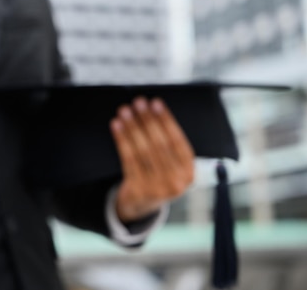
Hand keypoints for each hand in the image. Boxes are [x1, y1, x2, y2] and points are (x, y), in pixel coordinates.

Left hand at [110, 97, 194, 222]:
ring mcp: (157, 188)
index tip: (156, 103)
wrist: (142, 205)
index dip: (166, 120)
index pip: (178, 141)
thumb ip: (169, 144)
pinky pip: (128, 160)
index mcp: (189, 171)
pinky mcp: (138, 190)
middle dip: (147, 120)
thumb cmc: (158, 174)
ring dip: (132, 127)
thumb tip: (153, 109)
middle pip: (159, 145)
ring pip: (143, 151)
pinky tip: (116, 126)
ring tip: (125, 111)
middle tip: (138, 102)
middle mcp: (177, 182)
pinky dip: (122, 140)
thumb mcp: (172, 165)